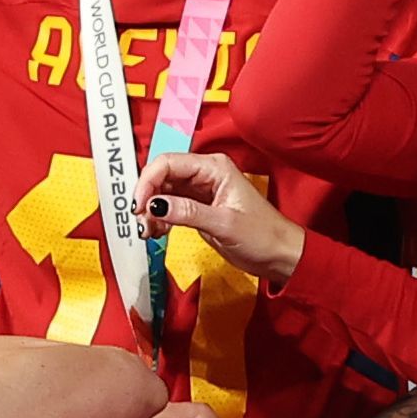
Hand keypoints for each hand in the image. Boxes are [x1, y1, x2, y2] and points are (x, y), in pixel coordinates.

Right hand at [135, 149, 302, 281]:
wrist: (277, 254)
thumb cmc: (263, 235)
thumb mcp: (224, 223)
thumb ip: (188, 212)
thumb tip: (156, 205)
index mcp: (214, 167)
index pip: (168, 163)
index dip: (148, 181)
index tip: (139, 205)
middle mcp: (205, 174)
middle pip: (161, 176)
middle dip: (147, 198)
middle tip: (142, 222)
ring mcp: (199, 191)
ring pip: (161, 193)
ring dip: (150, 211)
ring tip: (150, 231)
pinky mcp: (196, 208)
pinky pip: (168, 207)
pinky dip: (158, 218)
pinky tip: (158, 232)